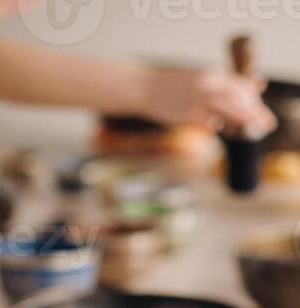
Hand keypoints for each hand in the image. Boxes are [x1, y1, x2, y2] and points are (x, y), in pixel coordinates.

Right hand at [139, 66, 275, 133]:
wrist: (144, 87)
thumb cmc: (169, 87)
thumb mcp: (196, 81)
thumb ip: (215, 87)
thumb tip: (229, 100)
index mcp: (211, 75)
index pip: (241, 85)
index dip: (255, 99)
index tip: (261, 112)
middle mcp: (207, 83)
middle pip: (239, 96)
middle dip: (255, 111)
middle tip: (267, 125)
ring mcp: (197, 97)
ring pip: (226, 105)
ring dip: (242, 116)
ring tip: (253, 126)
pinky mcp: (185, 111)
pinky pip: (204, 118)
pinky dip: (213, 122)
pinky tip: (218, 126)